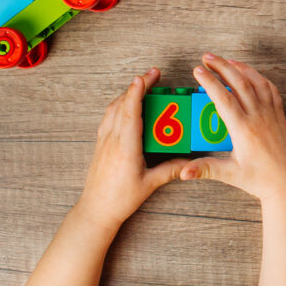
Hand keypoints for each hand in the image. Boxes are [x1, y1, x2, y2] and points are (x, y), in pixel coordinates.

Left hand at [76, 68, 185, 231]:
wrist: (95, 211)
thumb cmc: (120, 199)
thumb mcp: (150, 184)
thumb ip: (171, 169)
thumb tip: (190, 161)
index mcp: (125, 147)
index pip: (130, 113)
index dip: (137, 92)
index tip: (145, 77)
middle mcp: (112, 140)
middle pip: (122, 104)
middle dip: (137, 86)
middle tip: (154, 74)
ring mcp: (104, 140)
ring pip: (113, 108)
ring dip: (128, 93)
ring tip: (144, 85)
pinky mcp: (100, 144)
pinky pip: (109, 117)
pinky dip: (119, 104)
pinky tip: (128, 104)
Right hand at [180, 54, 285, 205]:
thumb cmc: (260, 180)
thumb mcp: (230, 175)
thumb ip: (205, 169)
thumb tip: (182, 172)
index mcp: (244, 130)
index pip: (223, 99)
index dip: (210, 82)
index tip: (198, 70)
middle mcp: (258, 117)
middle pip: (239, 83)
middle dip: (222, 67)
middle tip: (207, 57)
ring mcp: (271, 115)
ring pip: (257, 83)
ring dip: (241, 68)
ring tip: (226, 61)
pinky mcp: (280, 116)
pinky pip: (271, 90)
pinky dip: (260, 78)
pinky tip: (251, 74)